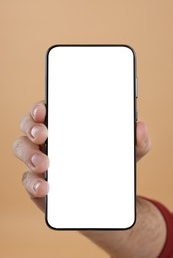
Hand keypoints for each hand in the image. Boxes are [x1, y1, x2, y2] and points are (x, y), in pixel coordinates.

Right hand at [13, 101, 150, 211]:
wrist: (106, 199)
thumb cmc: (111, 167)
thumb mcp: (129, 153)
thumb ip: (137, 140)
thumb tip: (139, 125)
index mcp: (67, 127)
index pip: (48, 110)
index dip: (41, 107)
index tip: (44, 109)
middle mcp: (50, 141)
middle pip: (29, 126)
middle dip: (32, 127)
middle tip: (43, 133)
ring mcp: (41, 161)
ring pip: (23, 150)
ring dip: (29, 154)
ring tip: (44, 163)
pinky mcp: (38, 184)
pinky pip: (28, 180)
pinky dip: (33, 183)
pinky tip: (45, 187)